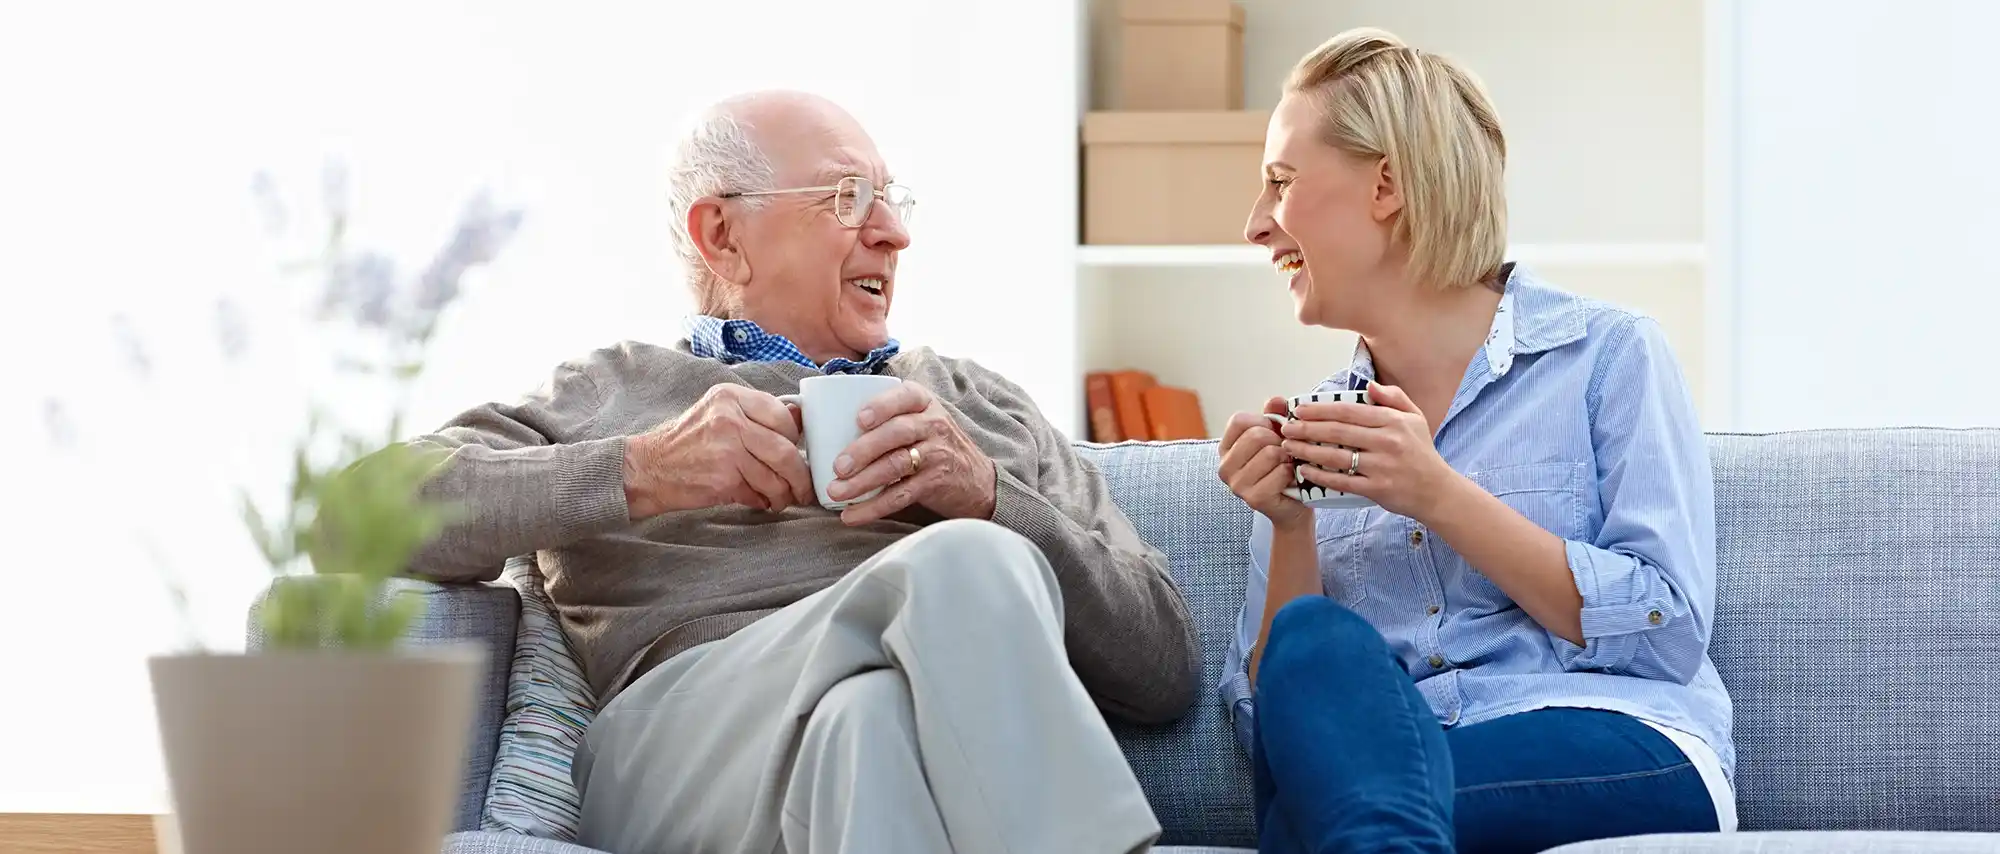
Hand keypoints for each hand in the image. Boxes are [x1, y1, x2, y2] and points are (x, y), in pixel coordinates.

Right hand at [623, 384, 813, 517]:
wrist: (647, 469)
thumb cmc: (685, 443)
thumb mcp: (717, 413)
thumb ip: (755, 414)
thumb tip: (800, 418)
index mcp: (729, 397)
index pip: (781, 414)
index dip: (794, 437)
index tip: (796, 449)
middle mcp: (729, 419)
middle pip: (785, 449)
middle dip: (800, 474)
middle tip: (803, 486)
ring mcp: (727, 450)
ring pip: (776, 477)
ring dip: (785, 494)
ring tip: (782, 499)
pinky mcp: (724, 480)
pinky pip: (759, 493)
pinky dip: (764, 501)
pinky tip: (760, 501)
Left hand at [827, 379, 996, 524]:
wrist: (976, 480)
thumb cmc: (933, 444)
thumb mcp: (920, 419)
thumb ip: (888, 416)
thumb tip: (825, 422)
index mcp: (924, 402)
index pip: (904, 397)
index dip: (881, 407)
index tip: (858, 420)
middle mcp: (934, 424)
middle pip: (897, 432)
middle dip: (864, 449)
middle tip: (838, 466)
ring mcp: (937, 454)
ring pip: (897, 464)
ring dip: (863, 481)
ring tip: (837, 492)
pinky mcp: (935, 483)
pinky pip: (901, 495)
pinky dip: (874, 507)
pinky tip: (852, 515)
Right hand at [1218, 397, 1310, 530]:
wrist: (1291, 506)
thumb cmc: (1281, 467)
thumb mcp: (1277, 436)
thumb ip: (1275, 415)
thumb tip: (1275, 400)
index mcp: (1225, 448)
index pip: (1240, 420)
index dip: (1263, 422)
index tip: (1272, 435)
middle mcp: (1224, 467)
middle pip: (1256, 435)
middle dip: (1279, 441)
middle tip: (1284, 453)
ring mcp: (1237, 484)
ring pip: (1271, 453)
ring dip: (1287, 458)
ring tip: (1287, 466)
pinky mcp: (1253, 498)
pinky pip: (1280, 472)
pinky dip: (1292, 473)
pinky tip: (1289, 480)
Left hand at [1279, 382, 1456, 520]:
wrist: (1436, 490)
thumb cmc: (1422, 452)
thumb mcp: (1415, 418)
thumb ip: (1393, 397)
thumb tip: (1368, 386)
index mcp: (1393, 421)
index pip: (1349, 411)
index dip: (1320, 409)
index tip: (1299, 409)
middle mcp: (1387, 442)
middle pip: (1338, 432)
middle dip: (1307, 428)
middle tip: (1286, 427)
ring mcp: (1382, 466)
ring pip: (1336, 456)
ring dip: (1307, 451)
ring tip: (1289, 446)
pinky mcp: (1377, 489)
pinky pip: (1342, 481)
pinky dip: (1321, 476)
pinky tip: (1304, 471)